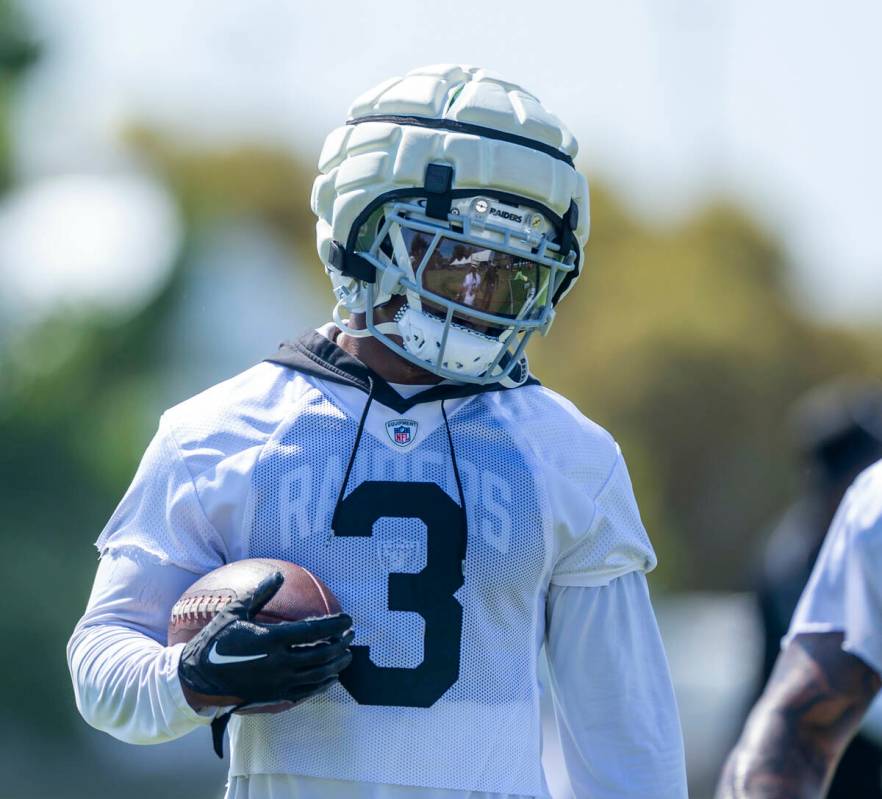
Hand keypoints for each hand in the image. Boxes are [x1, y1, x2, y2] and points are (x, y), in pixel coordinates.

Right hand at [178, 571, 352, 709]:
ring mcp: (278, 682)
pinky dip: (322, 685)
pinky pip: (306, 692)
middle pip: (322, 653)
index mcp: (272, 639)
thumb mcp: (235, 611)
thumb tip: (279, 575)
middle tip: (351, 635)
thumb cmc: (215, 640)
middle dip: (341, 644)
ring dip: (336, 665)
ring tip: (347, 656)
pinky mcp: (274, 697)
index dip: (335, 624)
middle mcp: (279, 662)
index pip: (314, 630)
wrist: (197, 678)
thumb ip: (260, 593)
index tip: (348, 619)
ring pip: (318, 675)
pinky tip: (331, 678)